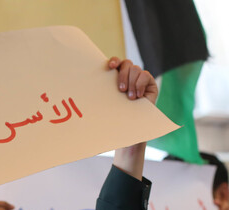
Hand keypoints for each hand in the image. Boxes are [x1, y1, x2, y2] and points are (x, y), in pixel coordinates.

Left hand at [107, 58, 154, 179]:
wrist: (132, 130)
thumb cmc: (116, 119)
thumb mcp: (106, 108)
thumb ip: (99, 98)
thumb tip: (78, 98)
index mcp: (117, 78)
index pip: (116, 63)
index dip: (114, 61)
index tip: (110, 66)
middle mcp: (129, 75)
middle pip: (126, 63)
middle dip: (123, 75)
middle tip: (121, 90)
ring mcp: (140, 78)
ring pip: (136, 69)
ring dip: (132, 82)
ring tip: (131, 97)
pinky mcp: (150, 84)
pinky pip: (146, 75)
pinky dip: (141, 84)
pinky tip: (139, 96)